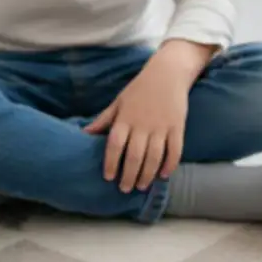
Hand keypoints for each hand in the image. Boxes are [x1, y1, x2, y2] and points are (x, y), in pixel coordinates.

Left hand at [85, 54, 188, 192]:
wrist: (167, 73)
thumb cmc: (139, 89)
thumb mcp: (118, 102)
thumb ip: (104, 120)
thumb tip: (84, 133)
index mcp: (125, 118)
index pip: (115, 144)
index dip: (111, 162)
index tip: (108, 177)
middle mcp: (142, 124)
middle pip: (135, 156)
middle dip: (129, 176)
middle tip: (124, 188)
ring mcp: (161, 126)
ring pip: (154, 157)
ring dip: (147, 175)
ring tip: (141, 186)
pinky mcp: (177, 127)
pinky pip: (175, 151)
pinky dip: (170, 165)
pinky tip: (163, 175)